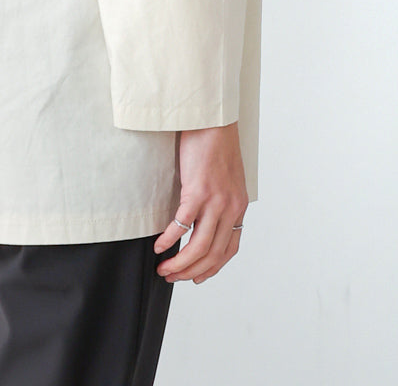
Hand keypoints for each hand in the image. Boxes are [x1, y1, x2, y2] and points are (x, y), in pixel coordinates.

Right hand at [152, 121, 247, 284]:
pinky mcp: (198, 190)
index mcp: (238, 206)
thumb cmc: (215, 144)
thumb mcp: (226, 178)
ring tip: (164, 268)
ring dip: (179, 263)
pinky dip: (169, 239)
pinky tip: (158, 244)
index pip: (229, 250)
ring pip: (198, 246)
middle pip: (212, 254)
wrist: (213, 120)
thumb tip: (205, 218)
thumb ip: (221, 200)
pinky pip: (182, 224)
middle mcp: (230, 208)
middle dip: (191, 272)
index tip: (196, 278)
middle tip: (172, 276)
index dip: (212, 269)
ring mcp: (215, 201)